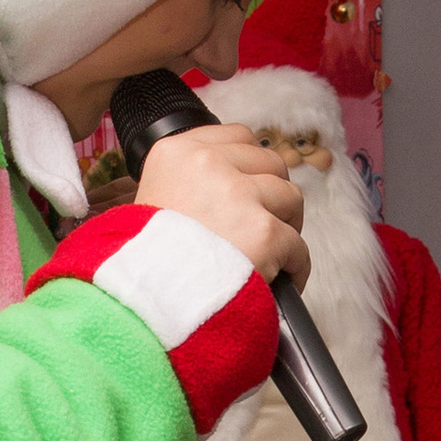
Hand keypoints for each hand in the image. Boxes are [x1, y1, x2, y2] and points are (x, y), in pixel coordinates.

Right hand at [126, 126, 307, 286]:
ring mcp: (238, 197)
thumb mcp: (153, 202)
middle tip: (260, 227)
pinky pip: (298, 245)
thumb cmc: (146, 263)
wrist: (141, 304)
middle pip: (271, 163)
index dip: (251, 166)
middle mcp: (208, 165)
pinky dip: (294, 266)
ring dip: (286, 227)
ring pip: (291, 198)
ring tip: (269, 254)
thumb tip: (235, 185)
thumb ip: (192, 184)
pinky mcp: (264, 234)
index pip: (239, 136)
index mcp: (177, 153)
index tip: (249, 189)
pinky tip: (278, 280)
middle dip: (272, 196)